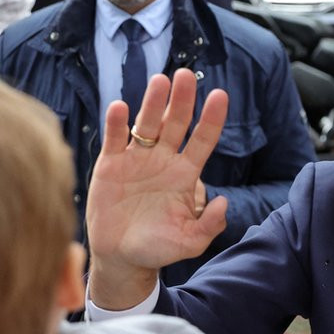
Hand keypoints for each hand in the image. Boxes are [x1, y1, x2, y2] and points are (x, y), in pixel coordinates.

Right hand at [87, 69, 227, 309]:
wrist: (121, 258)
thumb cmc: (157, 249)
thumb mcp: (189, 242)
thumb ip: (209, 225)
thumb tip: (223, 201)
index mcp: (185, 174)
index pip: (203, 140)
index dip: (211, 119)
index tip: (221, 95)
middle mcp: (163, 160)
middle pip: (175, 123)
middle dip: (181, 100)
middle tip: (186, 75)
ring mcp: (136, 160)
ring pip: (146, 124)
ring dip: (153, 102)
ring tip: (160, 81)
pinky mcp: (110, 165)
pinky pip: (115, 139)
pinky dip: (117, 123)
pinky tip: (121, 107)